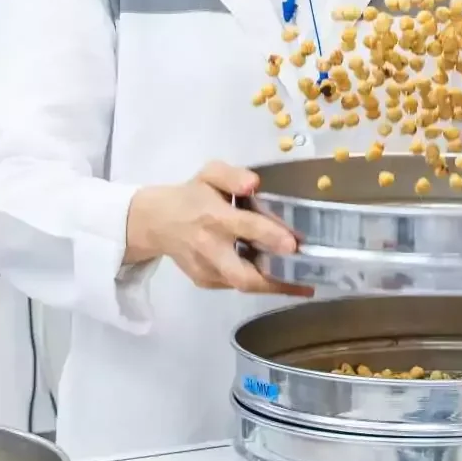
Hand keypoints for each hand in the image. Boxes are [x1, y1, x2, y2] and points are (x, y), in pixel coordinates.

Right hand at [125, 162, 312, 295]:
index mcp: (214, 217)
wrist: (156, 222)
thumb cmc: (190, 195)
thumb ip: (232, 176)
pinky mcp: (204, 281)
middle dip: (273, 281)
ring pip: (242, 285)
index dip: (270, 236)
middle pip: (241, 275)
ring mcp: (206, 269)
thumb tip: (254, 183)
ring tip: (302, 284)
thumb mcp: (209, 174)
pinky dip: (257, 282)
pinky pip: (235, 284)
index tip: (294, 244)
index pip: (245, 227)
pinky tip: (277, 276)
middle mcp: (209, 247)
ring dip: (273, 286)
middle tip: (305, 279)